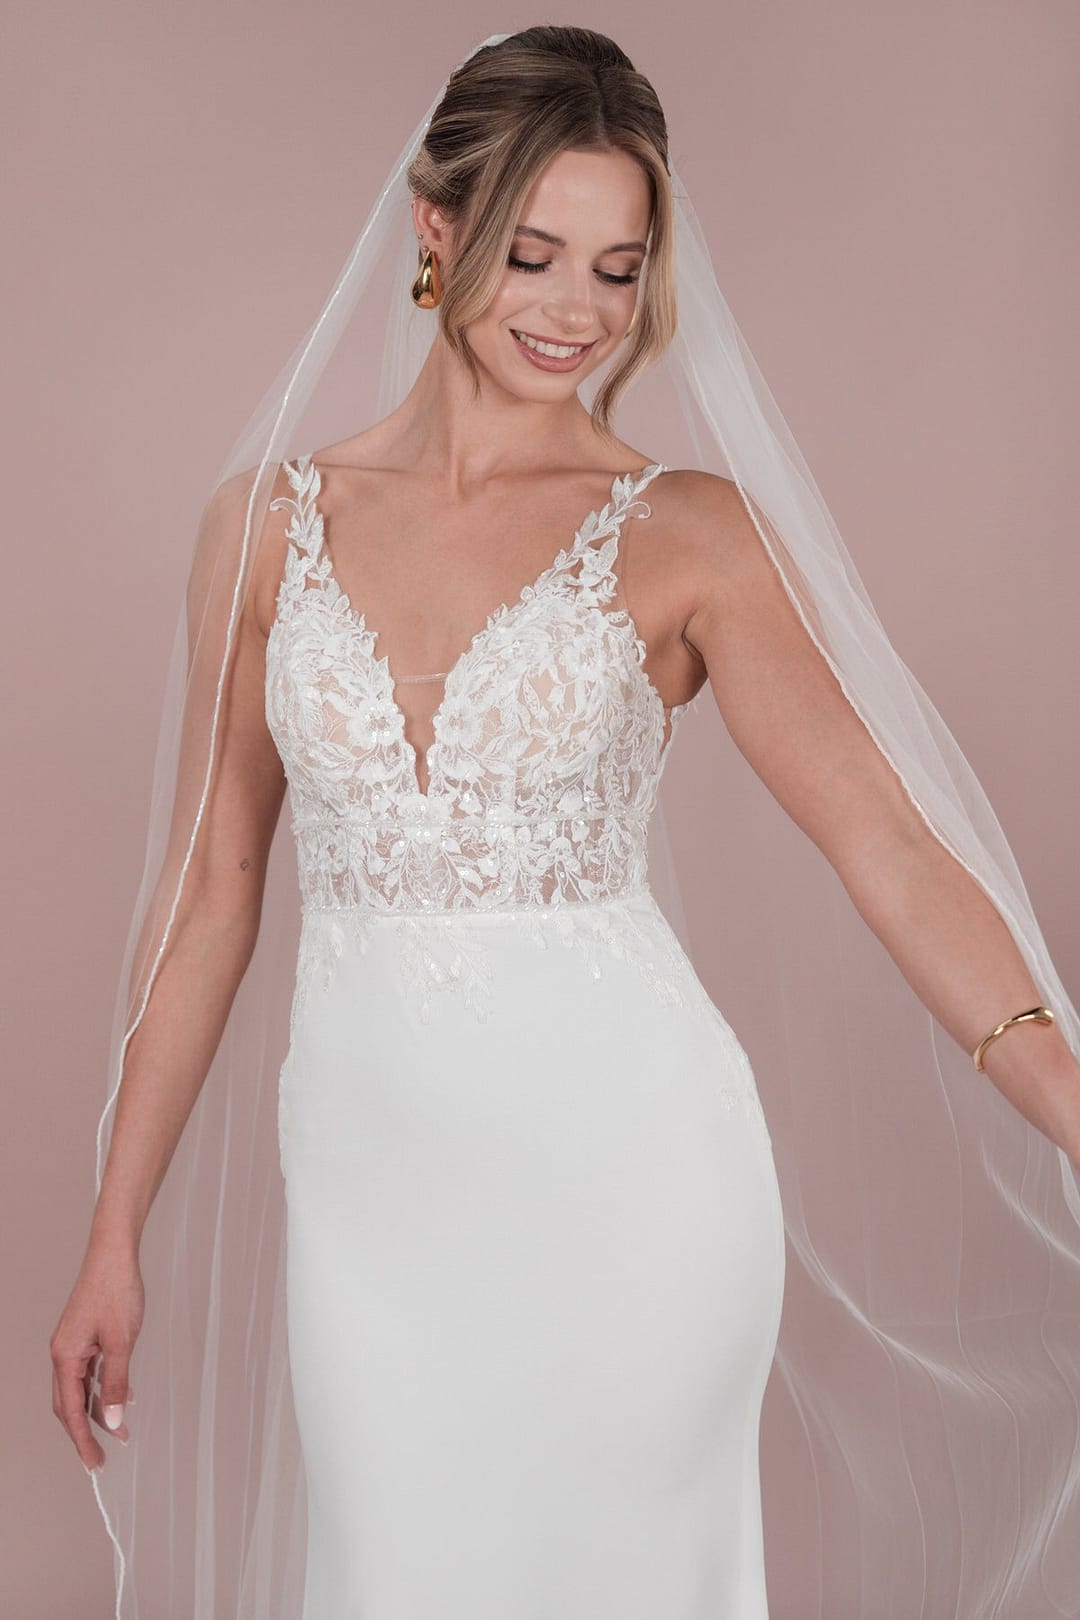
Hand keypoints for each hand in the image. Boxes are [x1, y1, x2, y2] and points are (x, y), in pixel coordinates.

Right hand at [49, 1242, 143, 1471]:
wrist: (114, 1254)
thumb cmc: (116, 1291)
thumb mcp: (122, 1342)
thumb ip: (115, 1382)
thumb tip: (112, 1419)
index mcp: (65, 1357)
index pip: (70, 1411)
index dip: (82, 1440)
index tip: (93, 1464)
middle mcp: (63, 1353)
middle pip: (68, 1404)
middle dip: (85, 1432)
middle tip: (102, 1457)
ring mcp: (73, 1344)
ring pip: (80, 1389)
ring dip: (98, 1410)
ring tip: (120, 1430)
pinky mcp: (85, 1336)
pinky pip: (91, 1371)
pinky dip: (103, 1387)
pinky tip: (124, 1394)